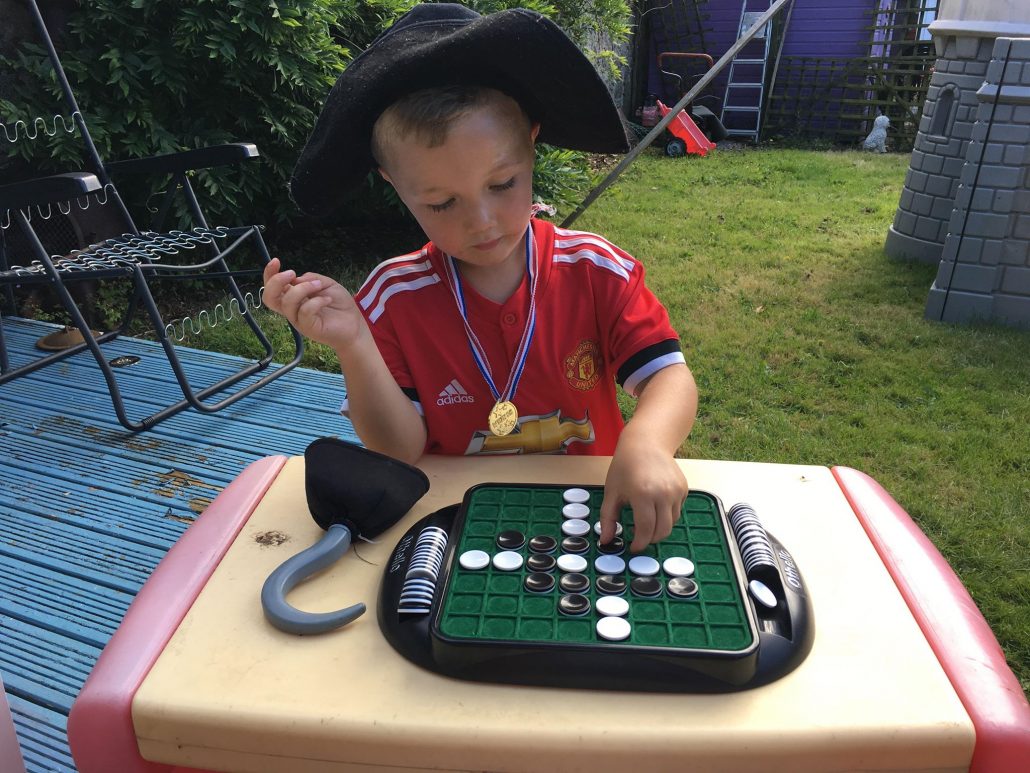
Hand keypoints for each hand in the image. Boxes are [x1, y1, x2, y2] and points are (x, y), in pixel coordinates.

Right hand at [262, 258, 366, 353]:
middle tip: (292, 273)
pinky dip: (316, 301)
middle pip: (269, 298)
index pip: (271, 288)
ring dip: (303, 288)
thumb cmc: (339, 305)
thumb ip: (310, 278)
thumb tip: (296, 280)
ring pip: (287, 303)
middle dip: (276, 281)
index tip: (276, 261)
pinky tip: (327, 299)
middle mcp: (292, 309)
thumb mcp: (326, 283)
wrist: (355, 324)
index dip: (268, 274)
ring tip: (319, 285)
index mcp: (293, 298)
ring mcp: (299, 320)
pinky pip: (305, 312)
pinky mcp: (309, 328)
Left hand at [599, 437, 688, 552]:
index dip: (640, 543)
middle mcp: (663, 494)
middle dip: (651, 539)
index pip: (646, 530)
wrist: (646, 442)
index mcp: (643, 495)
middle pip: (662, 530)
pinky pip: (677, 510)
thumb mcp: (612, 492)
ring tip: (646, 520)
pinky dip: (667, 514)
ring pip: (672, 522)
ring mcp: (676, 491)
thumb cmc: (625, 466)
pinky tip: (655, 505)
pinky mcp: (684, 488)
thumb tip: (606, 541)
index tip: (633, 547)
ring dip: (659, 527)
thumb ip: (608, 518)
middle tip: (640, 538)